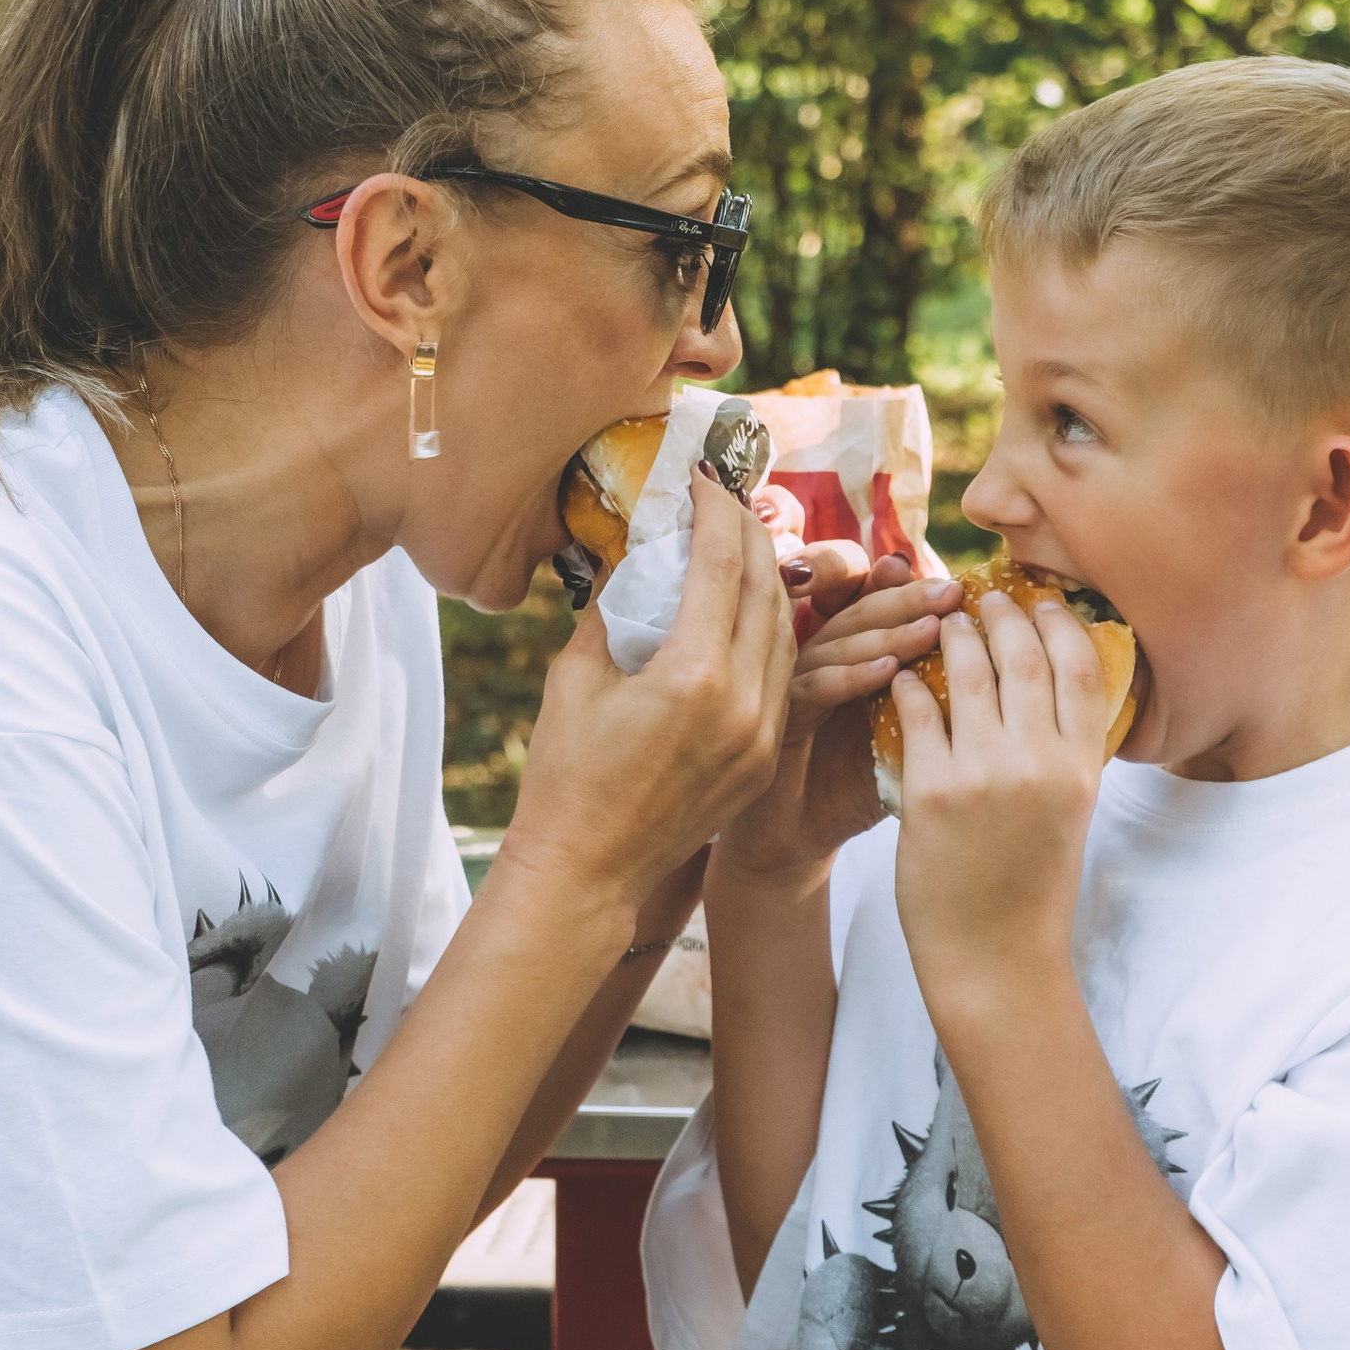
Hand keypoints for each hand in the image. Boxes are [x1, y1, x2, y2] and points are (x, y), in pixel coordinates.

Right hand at [498, 473, 794, 922]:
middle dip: (749, 534)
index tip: (703, 478)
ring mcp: (761, 732)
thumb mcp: (576, 677)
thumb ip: (615, 610)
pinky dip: (770, 631)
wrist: (589, 871)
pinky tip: (748, 609)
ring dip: (767, 579)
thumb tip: (639, 554)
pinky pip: (784, 674)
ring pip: (784, 630)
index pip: (721, 564)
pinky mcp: (765, 755)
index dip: (716, 510)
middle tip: (727, 501)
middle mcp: (742, 700)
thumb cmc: (566, 775)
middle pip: (765, 588)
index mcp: (692, 674)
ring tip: (740, 545)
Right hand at [717, 556, 959, 884]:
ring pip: (838, 642)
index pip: (878, 603)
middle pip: (862, 611)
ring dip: (886, 633)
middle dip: (908, 598)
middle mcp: (821, 657)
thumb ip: (939, 703)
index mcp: (853, 654)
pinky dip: (850, 676)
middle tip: (954, 593)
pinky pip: (812, 687)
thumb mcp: (907, 741)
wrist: (798, 839)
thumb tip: (1010, 674)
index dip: (908, 585)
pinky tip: (887, 672)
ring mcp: (795, 682)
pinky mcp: (777, 717)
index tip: (957, 580)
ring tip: (932, 628)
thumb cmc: (856, 788)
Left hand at [891, 586, 1108, 1016]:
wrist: (993, 958)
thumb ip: (1067, 749)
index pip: (1083, 666)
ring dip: (954, 637)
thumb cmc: (1031, 887)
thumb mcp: (1071, 813)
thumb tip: (1060, 683)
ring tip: (942, 623)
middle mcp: (1040, 764)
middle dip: (1003, 614)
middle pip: (1025, 656)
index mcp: (1082, 768)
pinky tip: (900, 673)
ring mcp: (985, 775)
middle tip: (984, 598)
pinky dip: (908, 683)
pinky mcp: (931, 792)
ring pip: (968, 673)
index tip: (1042, 600)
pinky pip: (916, 713)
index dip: (1061, 622)